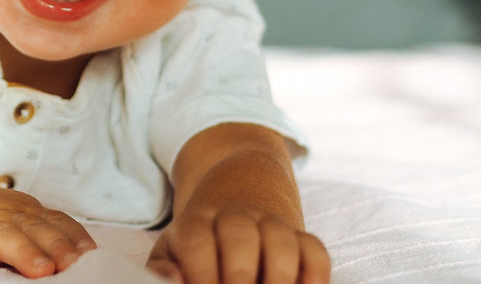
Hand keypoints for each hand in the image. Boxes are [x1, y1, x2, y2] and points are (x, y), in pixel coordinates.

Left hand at [146, 205, 329, 283]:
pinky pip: (315, 251)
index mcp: (198, 221)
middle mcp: (237, 217)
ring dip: (279, 279)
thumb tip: (175, 281)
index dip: (200, 273)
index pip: (197, 240)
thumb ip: (164, 270)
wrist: (233, 205)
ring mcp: (272, 224)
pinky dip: (316, 276)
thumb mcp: (171, 253)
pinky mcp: (300, 238)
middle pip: (240, 236)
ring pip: (282, 241)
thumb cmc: (197, 248)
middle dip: (239, 276)